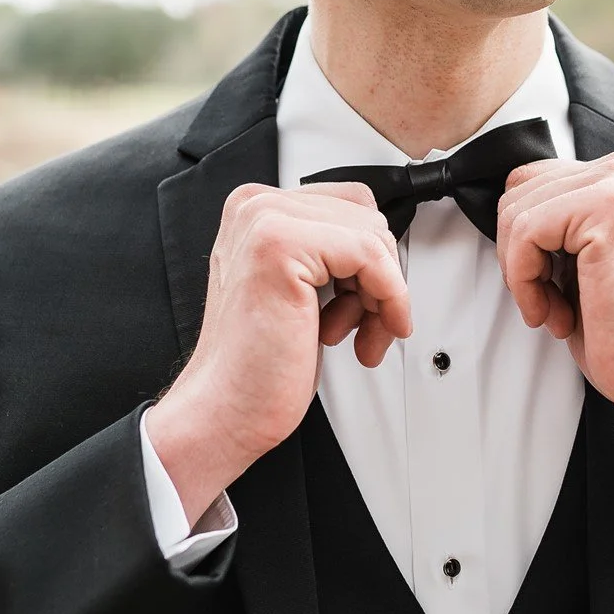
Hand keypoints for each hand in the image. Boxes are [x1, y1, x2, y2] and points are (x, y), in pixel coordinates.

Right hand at [145, 182, 410, 522]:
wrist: (225, 407)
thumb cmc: (259, 364)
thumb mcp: (301, 291)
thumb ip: (330, 255)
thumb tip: (384, 252)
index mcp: (257, 211)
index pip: (350, 206)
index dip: (373, 261)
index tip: (373, 301)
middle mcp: (257, 207)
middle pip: (366, 217)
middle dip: (381, 278)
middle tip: (368, 324)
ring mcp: (265, 220)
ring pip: (373, 235)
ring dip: (383, 294)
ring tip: (358, 333)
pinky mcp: (281, 244)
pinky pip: (370, 255)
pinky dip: (387, 299)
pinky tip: (368, 334)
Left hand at [497, 151, 613, 484]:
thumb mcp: (577, 258)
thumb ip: (552, 222)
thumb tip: (505, 212)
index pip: (530, 182)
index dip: (522, 242)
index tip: (546, 283)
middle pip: (517, 192)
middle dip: (518, 256)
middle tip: (550, 300)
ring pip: (516, 213)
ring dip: (522, 274)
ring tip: (557, 308)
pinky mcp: (608, 207)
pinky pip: (526, 233)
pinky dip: (526, 284)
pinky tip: (558, 312)